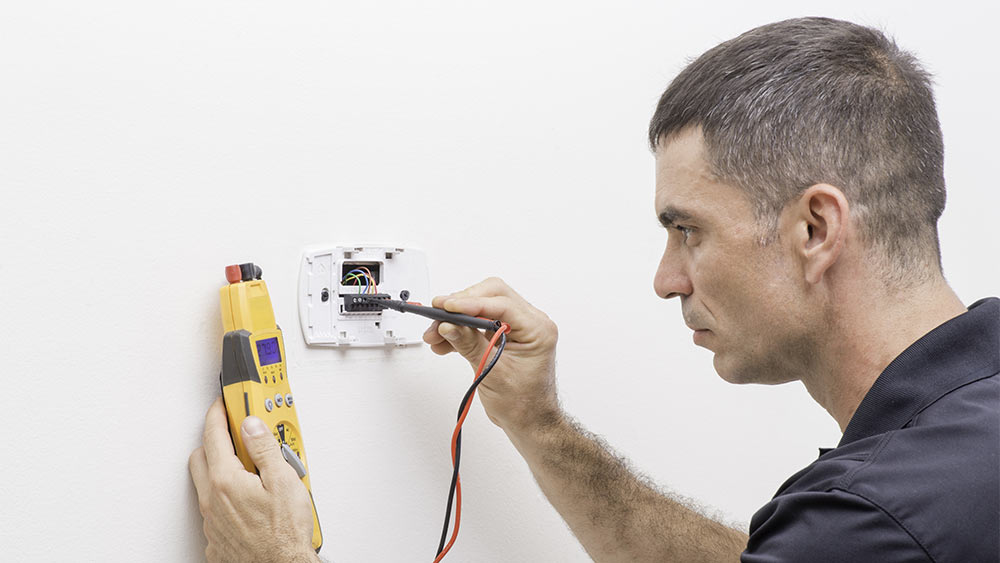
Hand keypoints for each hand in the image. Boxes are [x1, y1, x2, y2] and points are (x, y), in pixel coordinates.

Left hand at [189, 397, 317, 562]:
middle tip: (235, 433)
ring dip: (222, 470)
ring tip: (252, 471)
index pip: (214, 435)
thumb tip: (252, 426)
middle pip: (201, 457)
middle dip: (214, 440)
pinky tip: (249, 501)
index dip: (219, 413)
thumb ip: (264, 448)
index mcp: (226, 481)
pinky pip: (214, 509)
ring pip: (207, 485)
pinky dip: (227, 498)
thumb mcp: (283, 481)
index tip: (224, 404)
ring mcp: (212, 521)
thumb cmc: (284, 535)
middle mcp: (212, 500)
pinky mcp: (216, 538)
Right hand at [423, 277, 560, 433]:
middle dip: (461, 305)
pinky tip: (444, 341)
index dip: (470, 303)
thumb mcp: (493, 374)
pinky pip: (480, 321)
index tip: (446, 307)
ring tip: (435, 335)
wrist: (529, 421)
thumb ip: (470, 345)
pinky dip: (461, 329)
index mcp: (537, 329)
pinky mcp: (505, 334)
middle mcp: (530, 323)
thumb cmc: (523, 404)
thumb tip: (449, 325)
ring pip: (483, 306)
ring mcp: (518, 327)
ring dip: (457, 318)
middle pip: (492, 295)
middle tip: (437, 317)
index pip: (501, 303)